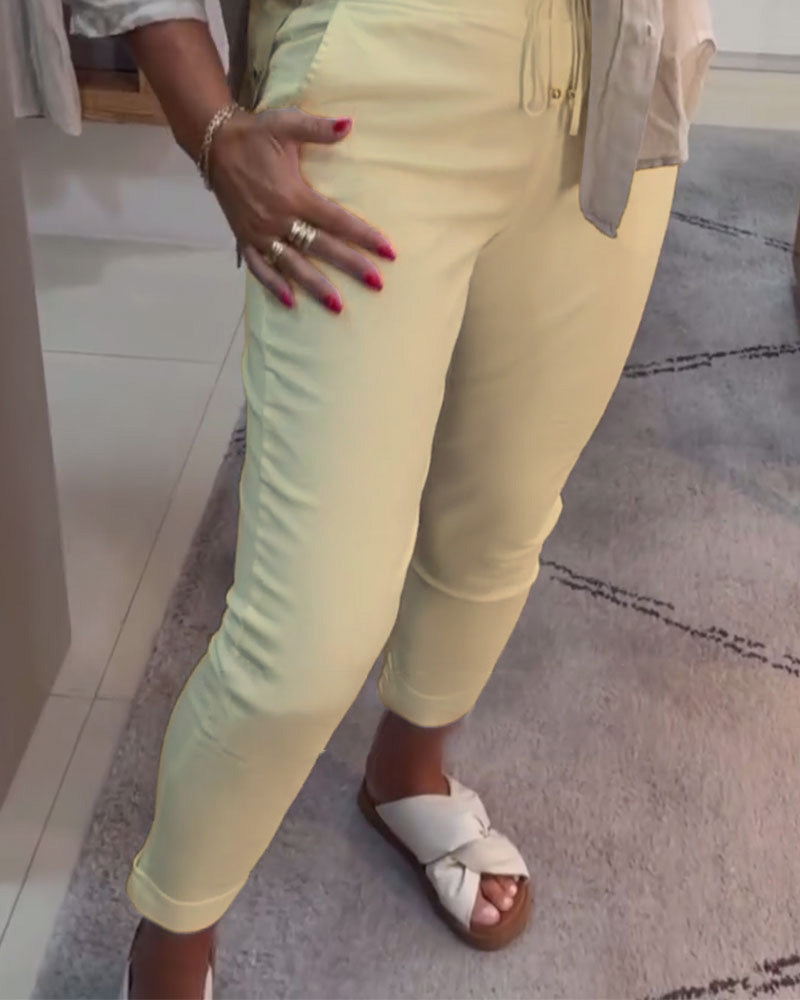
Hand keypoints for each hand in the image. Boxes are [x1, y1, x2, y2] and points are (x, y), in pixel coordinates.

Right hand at [208, 107, 395, 310]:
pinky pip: (260, 268)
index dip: (364, 236)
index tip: (388, 252)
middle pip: (321, 248)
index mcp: (293, 195)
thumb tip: (349, 124)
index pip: (337, 221)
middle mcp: (278, 219)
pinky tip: (291, 302)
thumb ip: (318, 128)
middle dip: (350, 266)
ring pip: (292, 266)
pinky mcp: (245, 239)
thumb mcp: (287, 124)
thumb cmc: (255, 134)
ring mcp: (260, 233)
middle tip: (377, 284)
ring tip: (337, 306)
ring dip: (315, 286)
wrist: (214, 142)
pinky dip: (273, 285)